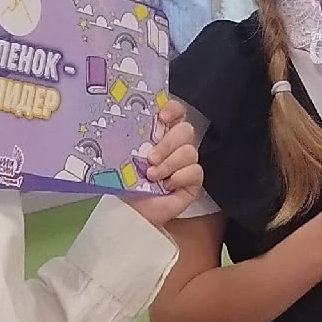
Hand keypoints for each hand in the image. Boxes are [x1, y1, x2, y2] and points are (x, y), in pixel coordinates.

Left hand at [126, 100, 202, 229]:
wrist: (130, 211)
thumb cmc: (127, 181)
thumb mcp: (125, 155)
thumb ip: (132, 138)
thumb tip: (126, 122)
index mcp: (160, 133)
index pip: (176, 112)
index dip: (173, 110)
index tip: (161, 118)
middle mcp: (176, 145)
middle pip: (186, 130)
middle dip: (168, 143)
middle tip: (150, 158)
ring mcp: (186, 163)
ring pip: (190, 152)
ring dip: (169, 164)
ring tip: (152, 175)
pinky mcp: (193, 181)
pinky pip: (195, 171)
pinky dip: (180, 177)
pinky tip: (168, 185)